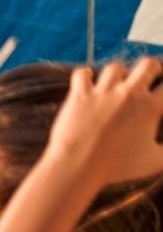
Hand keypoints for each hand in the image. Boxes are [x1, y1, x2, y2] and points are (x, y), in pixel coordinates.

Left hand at [46, 58, 162, 187]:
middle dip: (152, 68)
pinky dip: (84, 75)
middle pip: (148, 64)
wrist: (78, 165)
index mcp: (149, 108)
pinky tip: (86, 80)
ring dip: (118, 73)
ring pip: (116, 67)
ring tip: (117, 81)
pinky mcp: (79, 96)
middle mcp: (128, 94)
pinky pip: (82, 74)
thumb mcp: (154, 162)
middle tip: (150, 75)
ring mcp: (103, 93)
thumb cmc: (116, 167)